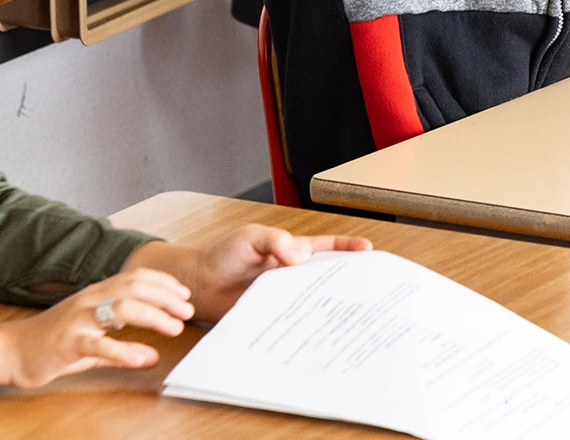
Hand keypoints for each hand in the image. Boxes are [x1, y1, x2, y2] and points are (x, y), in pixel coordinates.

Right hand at [0, 268, 194, 388]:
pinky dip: (125, 350)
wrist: (12, 351)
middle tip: (187, 311)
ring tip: (174, 328)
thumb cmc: (52, 342)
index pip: (136, 278)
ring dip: (154, 316)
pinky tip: (143, 358)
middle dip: (166, 297)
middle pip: (135, 287)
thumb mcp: (90, 338)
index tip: (184, 295)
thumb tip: (151, 353)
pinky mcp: (69, 342)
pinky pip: (100, 345)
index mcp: (96, 293)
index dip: (164, 283)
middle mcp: (90, 299)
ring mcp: (79, 318)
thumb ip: (119, 343)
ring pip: (122, 307)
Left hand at [127, 226, 373, 321]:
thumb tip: (297, 258)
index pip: (326, 248)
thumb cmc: (224, 255)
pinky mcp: (275, 316)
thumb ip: (274, 242)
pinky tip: (319, 332)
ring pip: (314, 301)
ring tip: (352, 315)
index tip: (370, 250)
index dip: (348, 248)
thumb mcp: (250, 237)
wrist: (199, 285)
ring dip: (330, 307)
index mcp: (292, 251)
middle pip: (326, 277)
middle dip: (347, 281)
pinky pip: (296, 321)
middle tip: (369, 289)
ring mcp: (285, 296)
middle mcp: (292, 274)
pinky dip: (308, 326)